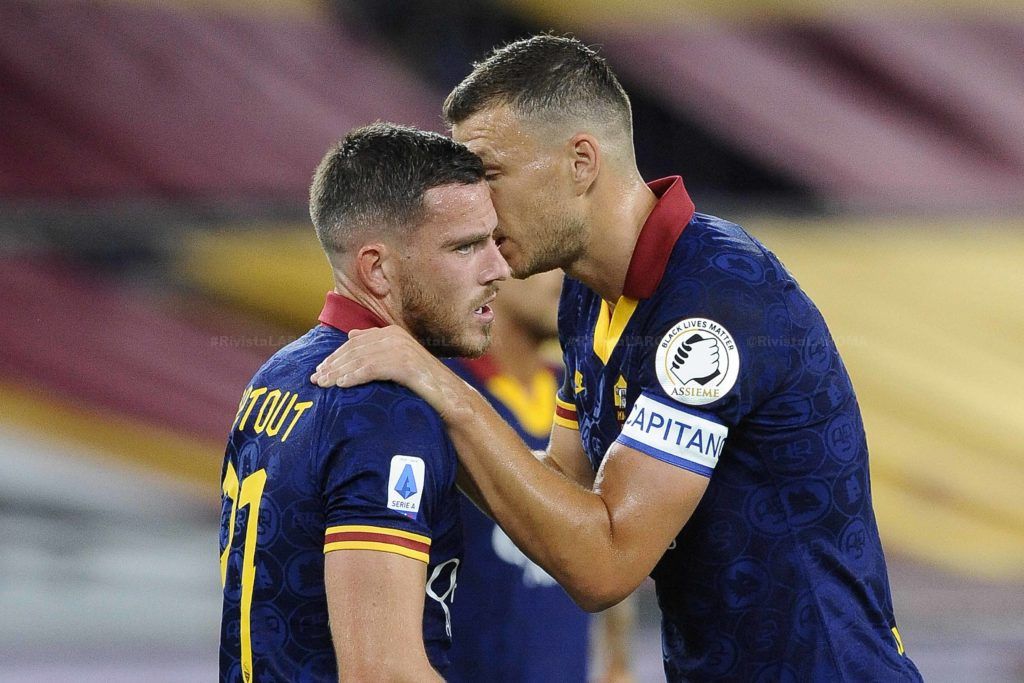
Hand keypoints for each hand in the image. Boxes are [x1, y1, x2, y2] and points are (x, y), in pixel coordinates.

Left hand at [309, 326, 461, 418]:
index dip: (335, 356)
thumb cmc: (422, 382)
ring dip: (337, 372)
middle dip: (332, 364)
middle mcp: (394, 336)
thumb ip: (377, 347)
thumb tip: (351, 334)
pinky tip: (340, 385)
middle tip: (315, 379)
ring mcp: (400, 348)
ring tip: (323, 384)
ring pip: (359, 359)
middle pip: (353, 349)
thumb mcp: (398, 360)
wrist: (449, 395)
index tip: (320, 369)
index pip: (354, 342)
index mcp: (391, 332)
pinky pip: (371, 369)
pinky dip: (353, 377)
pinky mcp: (404, 363)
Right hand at [669, 334, 719, 385]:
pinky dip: (716, 363)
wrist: (682, 370)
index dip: (712, 342)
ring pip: (716, 356)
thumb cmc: (681, 358)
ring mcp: (710, 360)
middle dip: (714, 349)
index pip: (713, 341)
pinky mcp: (711, 368)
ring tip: (713, 357)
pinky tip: (715, 362)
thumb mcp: (683, 347)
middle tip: (711, 351)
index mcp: (703, 345)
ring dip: (715, 355)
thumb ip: (687, 343)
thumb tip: (689, 342)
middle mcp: (708, 352)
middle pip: (715, 348)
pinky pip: (716, 364)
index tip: (711, 344)